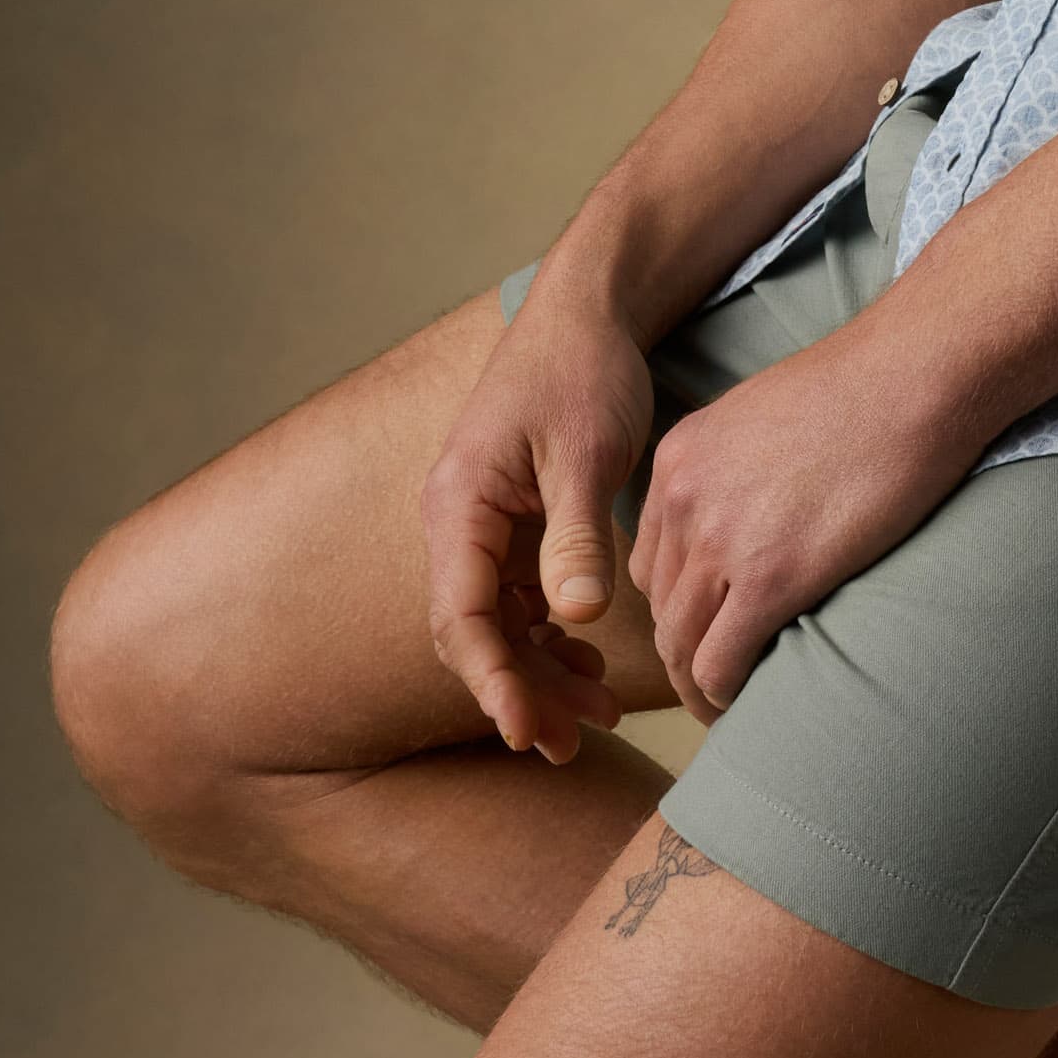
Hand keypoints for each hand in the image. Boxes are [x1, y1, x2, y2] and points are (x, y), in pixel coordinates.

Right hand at [421, 304, 657, 765]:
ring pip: (501, 624)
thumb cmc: (583, 370)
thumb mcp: (586, 451)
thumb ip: (576, 535)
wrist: (591, 312)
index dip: (490, 681)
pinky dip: (552, 639)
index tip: (524, 731)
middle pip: (476, 633)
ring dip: (540, 673)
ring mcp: (487, 526)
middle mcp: (461, 521)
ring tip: (596, 718)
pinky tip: (590, 667)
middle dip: (519, 693)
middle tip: (570, 745)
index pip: (461, 615)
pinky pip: (522, 600)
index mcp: (462, 503)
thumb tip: (574, 617)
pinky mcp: (517, 525)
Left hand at [627, 327, 985, 723]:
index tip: (711, 629)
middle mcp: (683, 500)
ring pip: (681, 646)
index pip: (649, 562)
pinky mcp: (770, 578)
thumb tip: (750, 518)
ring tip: (734, 702)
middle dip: (686, 653)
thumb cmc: (862, 389)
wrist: (910, 376)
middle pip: (660, 610)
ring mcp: (721, 541)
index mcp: (679, 461)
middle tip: (720, 683)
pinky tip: (752, 699)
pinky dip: (726, 696)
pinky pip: (720, 664)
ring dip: (702, 685)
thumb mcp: (763, 417)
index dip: (679, 606)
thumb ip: (734, 470)